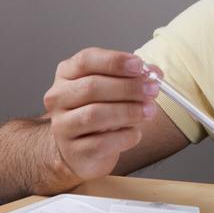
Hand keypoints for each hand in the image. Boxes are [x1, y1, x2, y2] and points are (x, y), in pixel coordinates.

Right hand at [42, 47, 160, 181]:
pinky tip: (135, 133)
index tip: (139, 66)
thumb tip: (154, 73)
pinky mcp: (73, 151)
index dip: (114, 61)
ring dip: (128, 111)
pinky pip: (101, 143)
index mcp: (67, 74)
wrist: (84, 150)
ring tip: (149, 111)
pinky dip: (125, 136)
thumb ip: (133, 77)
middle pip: (91, 87)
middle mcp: (59, 98)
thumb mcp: (114, 88)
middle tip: (152, 90)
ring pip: (94, 115)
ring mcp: (62, 126)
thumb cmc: (102, 112)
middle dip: (127, 88)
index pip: (86, 60)